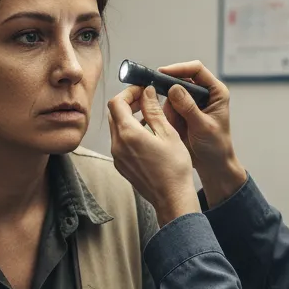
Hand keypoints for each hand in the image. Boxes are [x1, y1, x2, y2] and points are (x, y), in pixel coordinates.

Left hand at [108, 84, 200, 225]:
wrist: (171, 198)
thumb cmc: (174, 168)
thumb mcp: (168, 133)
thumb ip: (154, 110)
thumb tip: (146, 92)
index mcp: (128, 134)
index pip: (117, 102)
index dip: (128, 92)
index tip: (142, 90)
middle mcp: (117, 145)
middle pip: (114, 114)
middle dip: (128, 103)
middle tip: (146, 101)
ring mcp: (117, 157)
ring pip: (116, 128)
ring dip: (128, 118)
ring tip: (149, 117)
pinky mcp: (121, 165)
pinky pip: (119, 142)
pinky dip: (129, 133)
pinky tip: (147, 135)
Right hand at [156, 61, 246, 206]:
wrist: (212, 165)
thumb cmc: (215, 146)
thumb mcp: (203, 127)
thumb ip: (189, 108)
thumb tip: (174, 88)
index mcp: (215, 92)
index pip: (196, 70)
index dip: (179, 69)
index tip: (163, 73)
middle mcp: (203, 94)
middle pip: (180, 79)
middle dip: (169, 90)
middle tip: (157, 97)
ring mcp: (190, 103)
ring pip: (171, 94)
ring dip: (169, 108)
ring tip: (178, 126)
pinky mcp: (181, 112)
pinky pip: (167, 108)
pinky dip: (166, 116)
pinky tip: (174, 128)